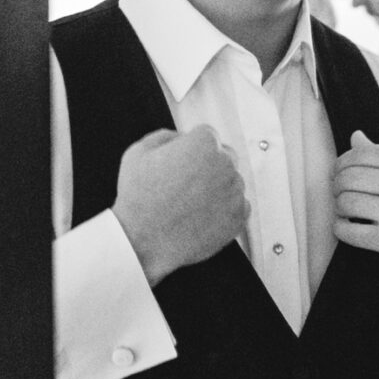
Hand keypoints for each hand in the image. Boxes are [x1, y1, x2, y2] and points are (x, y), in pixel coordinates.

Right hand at [111, 126, 248, 286]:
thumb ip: (165, 136)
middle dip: (208, 164)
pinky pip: (238, 204)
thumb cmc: (138, 197)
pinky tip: (202, 215)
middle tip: (184, 184)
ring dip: (217, 186)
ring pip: (232, 180)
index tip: (178, 163)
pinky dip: (224, 208)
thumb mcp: (138, 153)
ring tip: (189, 203)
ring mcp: (235, 190)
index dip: (190, 148)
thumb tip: (182, 137)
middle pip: (224, 155)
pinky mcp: (240, 215)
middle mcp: (226, 163)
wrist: (145, 243)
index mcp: (204, 143)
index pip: (206, 135)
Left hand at [333, 130, 378, 286]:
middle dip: (337, 186)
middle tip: (341, 192)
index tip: (340, 173)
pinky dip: (340, 228)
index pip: (357, 154)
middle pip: (346, 178)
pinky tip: (348, 226)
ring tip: (346, 210)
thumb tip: (355, 137)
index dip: (341, 164)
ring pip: (344, 203)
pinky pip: (347, 231)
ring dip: (339, 207)